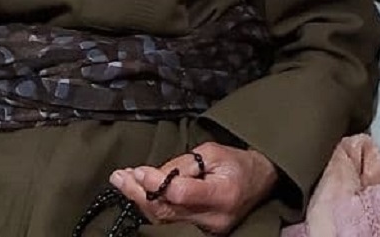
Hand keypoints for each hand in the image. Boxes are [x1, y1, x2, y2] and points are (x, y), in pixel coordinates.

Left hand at [110, 143, 277, 234]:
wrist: (258, 182)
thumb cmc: (236, 163)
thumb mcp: (212, 152)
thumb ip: (182, 164)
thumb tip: (151, 175)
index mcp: (223, 193)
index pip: (181, 193)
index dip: (157, 182)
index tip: (138, 170)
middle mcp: (214, 218)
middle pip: (168, 211)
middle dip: (140, 193)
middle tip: (120, 177)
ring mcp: (207, 230)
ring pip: (164, 220)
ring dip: (140, 200)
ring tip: (122, 182)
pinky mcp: (201, 234)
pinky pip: (169, 224)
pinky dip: (151, 208)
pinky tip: (138, 194)